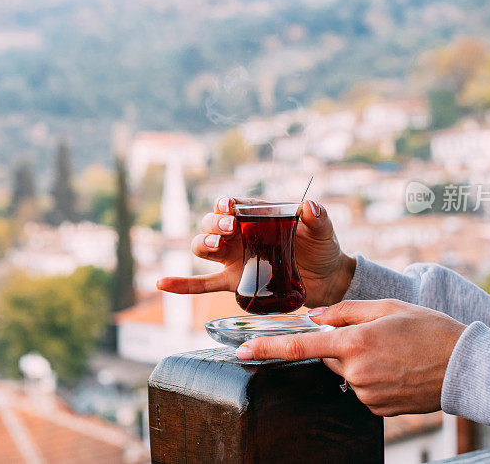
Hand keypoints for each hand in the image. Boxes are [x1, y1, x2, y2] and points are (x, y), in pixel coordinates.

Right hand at [157, 196, 356, 307]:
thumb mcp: (323, 230)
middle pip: (211, 224)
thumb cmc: (322, 248)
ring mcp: (233, 259)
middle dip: (213, 224)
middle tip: (229, 229)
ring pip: (204, 248)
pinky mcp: (234, 282)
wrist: (327, 280)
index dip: (224, 204)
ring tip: (216, 245)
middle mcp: (239, 235)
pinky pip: (202, 284)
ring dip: (202, 243)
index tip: (229, 208)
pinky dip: (181, 285)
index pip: (231, 205)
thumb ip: (317, 218)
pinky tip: (162, 283)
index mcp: (256, 216)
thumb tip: (309, 207)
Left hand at [235, 300, 465, 415]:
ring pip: (346, 372)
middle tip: (377, 334)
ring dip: (359, 360)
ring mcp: (367, 394)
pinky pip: (362, 388)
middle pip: (329, 356)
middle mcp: (355, 371)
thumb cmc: (429, 329)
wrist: (466, 367)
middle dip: (342, 344)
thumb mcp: (387, 306)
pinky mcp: (378, 410)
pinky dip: (372, 377)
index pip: (299, 347)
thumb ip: (344, 310)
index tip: (241, 352)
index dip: (267, 348)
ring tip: (394, 351)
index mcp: (354, 342)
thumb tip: (315, 316)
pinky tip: (396, 369)